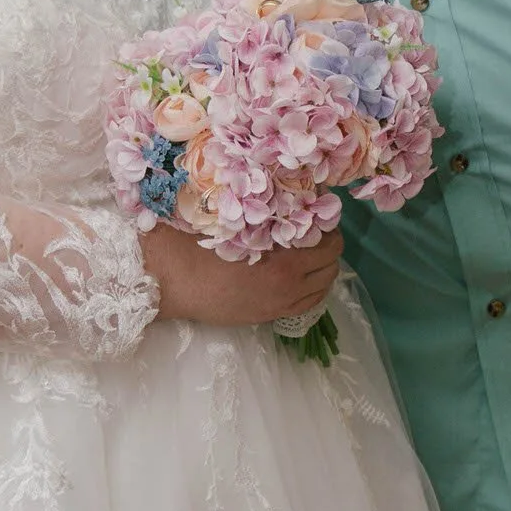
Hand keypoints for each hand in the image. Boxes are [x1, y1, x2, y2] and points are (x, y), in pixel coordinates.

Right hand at [141, 224, 343, 327]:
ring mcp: (284, 299)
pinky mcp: (274, 314)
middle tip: (317, 232)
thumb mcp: (237, 219)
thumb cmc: (201, 244)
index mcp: (282, 251)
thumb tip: (288, 196)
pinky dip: (316, 286)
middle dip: (329, 243)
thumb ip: (266, 212)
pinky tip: (304, 276)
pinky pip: (312, 302)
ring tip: (310, 253)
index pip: (327, 237)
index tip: (319, 213)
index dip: (327, 223)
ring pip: (326, 282)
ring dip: (324, 265)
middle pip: (332, 259)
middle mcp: (291, 278)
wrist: (178, 282)